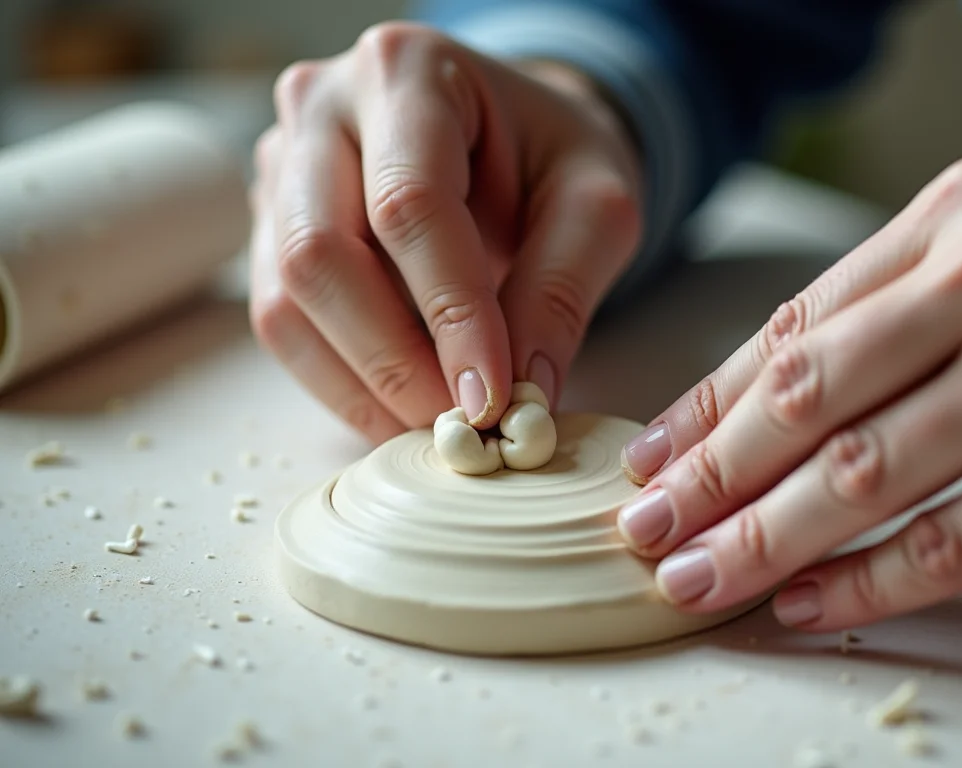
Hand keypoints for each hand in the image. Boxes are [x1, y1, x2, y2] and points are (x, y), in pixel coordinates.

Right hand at [249, 23, 640, 441]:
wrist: (513, 139)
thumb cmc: (555, 157)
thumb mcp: (596, 205)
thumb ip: (562, 291)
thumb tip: (522, 397)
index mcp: (409, 72)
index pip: (409, 206)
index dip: (450, 313)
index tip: (490, 397)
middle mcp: (321, 106)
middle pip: (320, 253)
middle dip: (395, 360)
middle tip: (463, 425)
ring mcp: (282, 166)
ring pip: (285, 298)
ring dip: (361, 382)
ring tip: (437, 426)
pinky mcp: (270, 226)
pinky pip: (282, 321)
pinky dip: (340, 381)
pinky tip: (401, 409)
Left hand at [616, 155, 961, 631]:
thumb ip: (911, 311)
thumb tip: (777, 401)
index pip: (799, 321)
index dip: (712, 400)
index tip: (656, 454)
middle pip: (810, 396)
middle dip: (712, 474)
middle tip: (645, 526)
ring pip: (863, 475)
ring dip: (762, 540)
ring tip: (695, 578)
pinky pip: (949, 544)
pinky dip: (864, 585)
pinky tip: (805, 605)